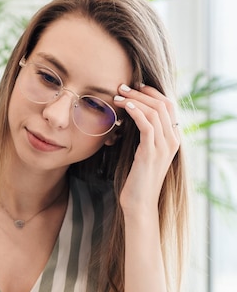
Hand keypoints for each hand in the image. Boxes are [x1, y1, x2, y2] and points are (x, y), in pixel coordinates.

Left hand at [113, 83, 179, 217]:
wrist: (140, 204)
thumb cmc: (137, 180)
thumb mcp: (143, 154)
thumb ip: (144, 137)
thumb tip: (132, 118)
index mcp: (173, 139)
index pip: (168, 106)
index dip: (151, 93)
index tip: (134, 87)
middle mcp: (172, 140)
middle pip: (162, 104)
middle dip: (141, 92)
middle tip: (121, 87)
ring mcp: (164, 146)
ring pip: (154, 112)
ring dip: (135, 100)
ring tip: (118, 96)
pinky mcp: (151, 152)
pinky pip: (147, 125)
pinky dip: (136, 112)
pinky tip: (124, 107)